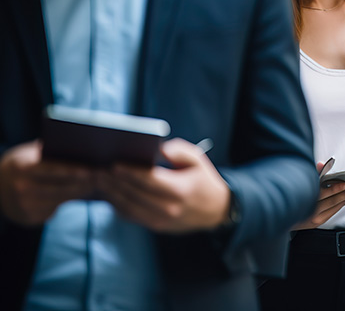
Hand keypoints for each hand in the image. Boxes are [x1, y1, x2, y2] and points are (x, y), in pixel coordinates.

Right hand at [0, 140, 94, 225]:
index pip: (52, 169)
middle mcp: (21, 188)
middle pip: (59, 188)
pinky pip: (53, 210)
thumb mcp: (29, 153)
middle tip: (100, 178)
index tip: (91, 171)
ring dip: (79, 193)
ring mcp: (23, 205)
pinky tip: (79, 195)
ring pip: (59, 200)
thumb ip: (48, 151)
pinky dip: (67, 202)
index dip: (73, 171)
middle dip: (82, 183)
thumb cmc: (22, 163)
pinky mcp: (28, 218)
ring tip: (94, 185)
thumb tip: (81, 147)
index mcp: (22, 167)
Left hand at [96, 138, 230, 232]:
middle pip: (134, 194)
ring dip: (111, 194)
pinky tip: (109, 192)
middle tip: (97, 170)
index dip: (130, 173)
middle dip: (114, 182)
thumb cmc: (203, 180)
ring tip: (98, 180)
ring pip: (128, 208)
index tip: (113, 163)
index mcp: (181, 190)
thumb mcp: (197, 160)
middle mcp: (169, 208)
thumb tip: (157, 147)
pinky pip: (130, 216)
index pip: (150, 181)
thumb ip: (178, 151)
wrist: (216, 211)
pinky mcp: (155, 226)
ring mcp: (161, 220)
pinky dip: (117, 204)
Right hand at [295, 160, 344, 229]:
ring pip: (335, 206)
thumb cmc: (294, 196)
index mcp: (305, 199)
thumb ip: (313, 174)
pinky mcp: (318, 222)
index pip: (321, 194)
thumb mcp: (301, 183)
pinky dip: (344, 203)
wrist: (283, 216)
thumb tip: (321, 164)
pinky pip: (334, 210)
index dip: (334, 189)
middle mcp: (310, 210)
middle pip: (332, 201)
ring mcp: (314, 218)